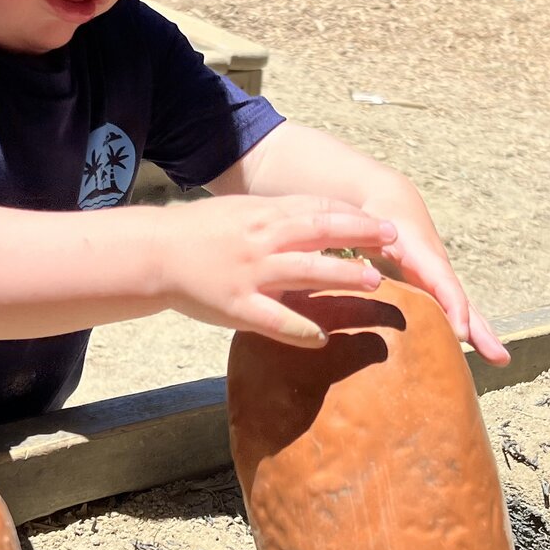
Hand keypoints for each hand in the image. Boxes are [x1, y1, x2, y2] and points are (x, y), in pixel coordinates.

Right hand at [158, 195, 396, 347]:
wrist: (153, 252)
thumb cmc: (197, 232)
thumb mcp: (239, 212)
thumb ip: (275, 217)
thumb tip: (314, 220)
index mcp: (264, 215)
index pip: (318, 210)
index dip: (355, 216)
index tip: (384, 223)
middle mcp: (263, 240)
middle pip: (322, 233)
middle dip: (362, 236)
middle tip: (395, 240)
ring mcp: (252, 273)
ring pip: (307, 271)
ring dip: (344, 275)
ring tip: (374, 281)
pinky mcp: (238, 306)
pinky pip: (276, 320)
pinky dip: (302, 330)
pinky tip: (323, 339)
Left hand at [358, 176, 508, 365]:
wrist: (393, 202)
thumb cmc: (377, 215)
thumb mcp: (367, 226)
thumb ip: (363, 242)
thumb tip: (356, 266)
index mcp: (423, 256)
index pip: (444, 283)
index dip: (454, 307)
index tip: (461, 333)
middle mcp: (437, 270)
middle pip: (462, 302)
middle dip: (481, 330)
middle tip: (501, 358)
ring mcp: (438, 279)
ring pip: (463, 308)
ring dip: (481, 334)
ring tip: (500, 359)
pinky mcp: (433, 287)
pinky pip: (452, 309)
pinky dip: (466, 328)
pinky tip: (473, 347)